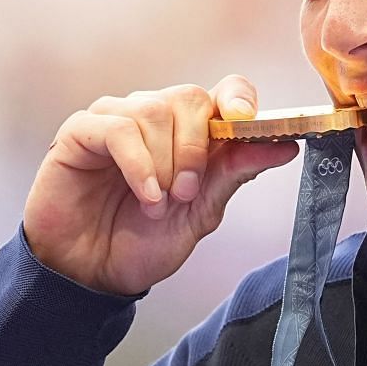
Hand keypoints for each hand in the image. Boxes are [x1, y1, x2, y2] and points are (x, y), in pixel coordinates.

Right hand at [21, 78, 299, 295]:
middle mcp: (154, 118)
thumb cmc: (143, 241)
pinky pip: (117, 128)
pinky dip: (137, 163)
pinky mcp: (80, 132)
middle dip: (195, 148)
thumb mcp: (201, 212)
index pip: (223, 92)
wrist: (92, 273)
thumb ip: (235, 173)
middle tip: (187, 193)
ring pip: (153, 110)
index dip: (239, 99)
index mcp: (189, 133)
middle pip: (190, 97)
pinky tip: (144, 195)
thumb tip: (286, 146)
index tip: (247, 122)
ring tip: (159, 204)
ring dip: (164, 163)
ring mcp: (116, 120)